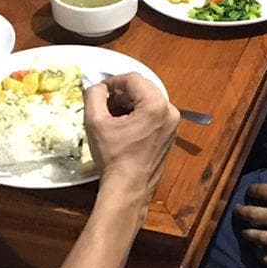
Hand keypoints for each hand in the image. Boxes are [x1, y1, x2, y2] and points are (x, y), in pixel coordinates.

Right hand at [84, 73, 178, 202]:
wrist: (128, 188)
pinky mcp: (170, 135)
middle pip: (143, 88)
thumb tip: (98, 87)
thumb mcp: (96, 122)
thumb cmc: (114, 157)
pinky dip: (139, 115)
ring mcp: (172, 125)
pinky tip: (123, 127)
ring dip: (130, 104)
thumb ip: (94, 96)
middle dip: (122, 93)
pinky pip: (154, 115)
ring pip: (149, 101)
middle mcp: (169, 112)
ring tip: (112, 117)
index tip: (100, 90)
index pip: (133, 79)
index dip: (113, 81)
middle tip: (105, 104)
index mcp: (155, 105)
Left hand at [236, 172, 266, 267]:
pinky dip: (264, 258)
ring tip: (245, 233)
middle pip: (256, 215)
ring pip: (261, 238)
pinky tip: (260, 255)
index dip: (253, 190)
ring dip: (249, 235)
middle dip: (243, 212)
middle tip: (237, 211)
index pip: (265, 192)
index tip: (249, 191)